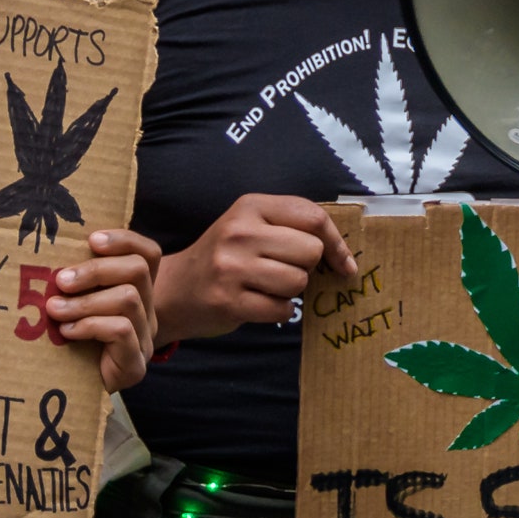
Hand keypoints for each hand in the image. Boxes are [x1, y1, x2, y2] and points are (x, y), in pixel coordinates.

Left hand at [47, 228, 161, 390]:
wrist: (72, 396)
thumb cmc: (70, 345)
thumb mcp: (76, 307)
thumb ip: (78, 284)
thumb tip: (54, 254)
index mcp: (140, 291)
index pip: (148, 253)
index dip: (124, 240)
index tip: (90, 240)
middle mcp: (150, 310)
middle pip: (138, 270)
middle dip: (97, 270)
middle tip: (61, 280)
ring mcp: (146, 337)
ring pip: (128, 298)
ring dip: (86, 301)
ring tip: (55, 309)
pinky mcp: (136, 364)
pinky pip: (121, 330)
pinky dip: (90, 326)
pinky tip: (67, 333)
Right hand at [154, 194, 357, 342]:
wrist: (173, 290)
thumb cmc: (226, 256)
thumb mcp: (253, 225)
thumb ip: (293, 226)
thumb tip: (345, 255)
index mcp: (252, 206)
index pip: (314, 218)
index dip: (337, 243)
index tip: (344, 263)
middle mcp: (240, 232)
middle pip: (311, 252)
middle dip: (307, 267)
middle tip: (284, 270)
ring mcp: (231, 267)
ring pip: (298, 281)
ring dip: (292, 291)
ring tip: (269, 287)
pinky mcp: (227, 301)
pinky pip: (281, 309)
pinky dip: (280, 311)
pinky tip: (260, 303)